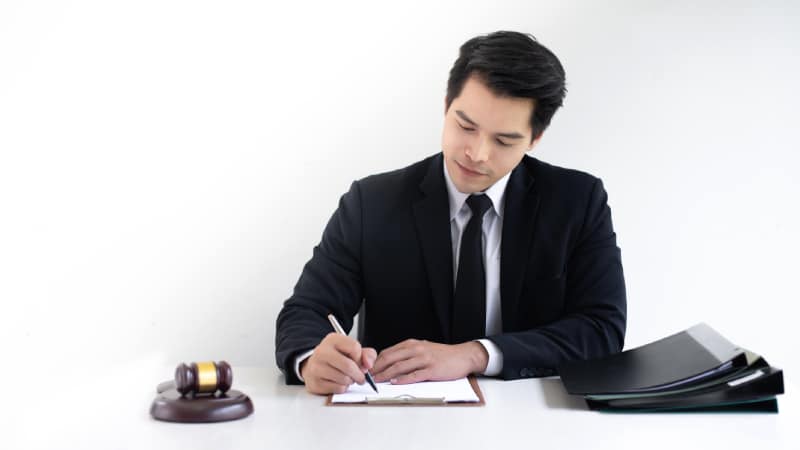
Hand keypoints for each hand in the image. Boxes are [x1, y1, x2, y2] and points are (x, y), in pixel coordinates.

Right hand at [300, 333, 376, 394]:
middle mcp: (322, 351)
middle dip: (358, 374)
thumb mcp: (352, 350)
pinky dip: (342, 388)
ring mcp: (316, 367)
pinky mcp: (315, 382)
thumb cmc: (336, 358)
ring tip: (347, 378)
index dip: (360, 357)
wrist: (315, 366)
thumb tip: (368, 365)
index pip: (354, 347)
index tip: (358, 361)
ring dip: (350, 381)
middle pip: (349, 366)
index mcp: (332, 339)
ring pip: (344, 379)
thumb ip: (367, 354)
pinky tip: (338, 383)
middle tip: (360, 377)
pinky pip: (338, 389)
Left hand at [371, 339, 488, 383]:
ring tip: (377, 381)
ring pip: (400, 366)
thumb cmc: (442, 355)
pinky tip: (395, 382)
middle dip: (378, 368)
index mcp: (412, 344)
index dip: (376, 361)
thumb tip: (390, 362)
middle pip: (391, 358)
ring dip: (386, 374)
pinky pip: (414, 375)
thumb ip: (408, 353)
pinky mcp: (432, 370)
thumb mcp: (423, 349)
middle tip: (368, 376)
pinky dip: (403, 379)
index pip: (389, 352)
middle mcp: (416, 349)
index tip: (368, 369)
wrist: (462, 356)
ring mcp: (424, 359)